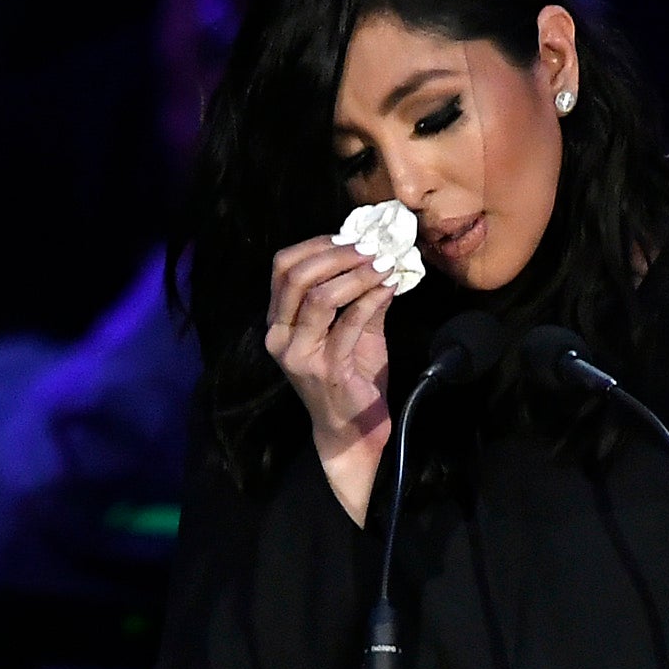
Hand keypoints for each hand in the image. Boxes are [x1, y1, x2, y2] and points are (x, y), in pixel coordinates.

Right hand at [264, 236, 396, 523]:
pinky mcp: (326, 369)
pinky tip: (389, 287)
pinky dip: (371, 299)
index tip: (350, 237)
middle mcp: (281, 337)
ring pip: (320, 297)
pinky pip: (348, 323)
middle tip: (371, 246)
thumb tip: (381, 257)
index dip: (316, 246)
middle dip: (337, 254)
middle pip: (296, 276)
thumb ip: (361, 297)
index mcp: (279, 323)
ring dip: (356, 274)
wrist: (353, 432)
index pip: (283, 268)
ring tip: (383, 263)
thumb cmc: (351, 380)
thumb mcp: (354, 331)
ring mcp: (300, 355)